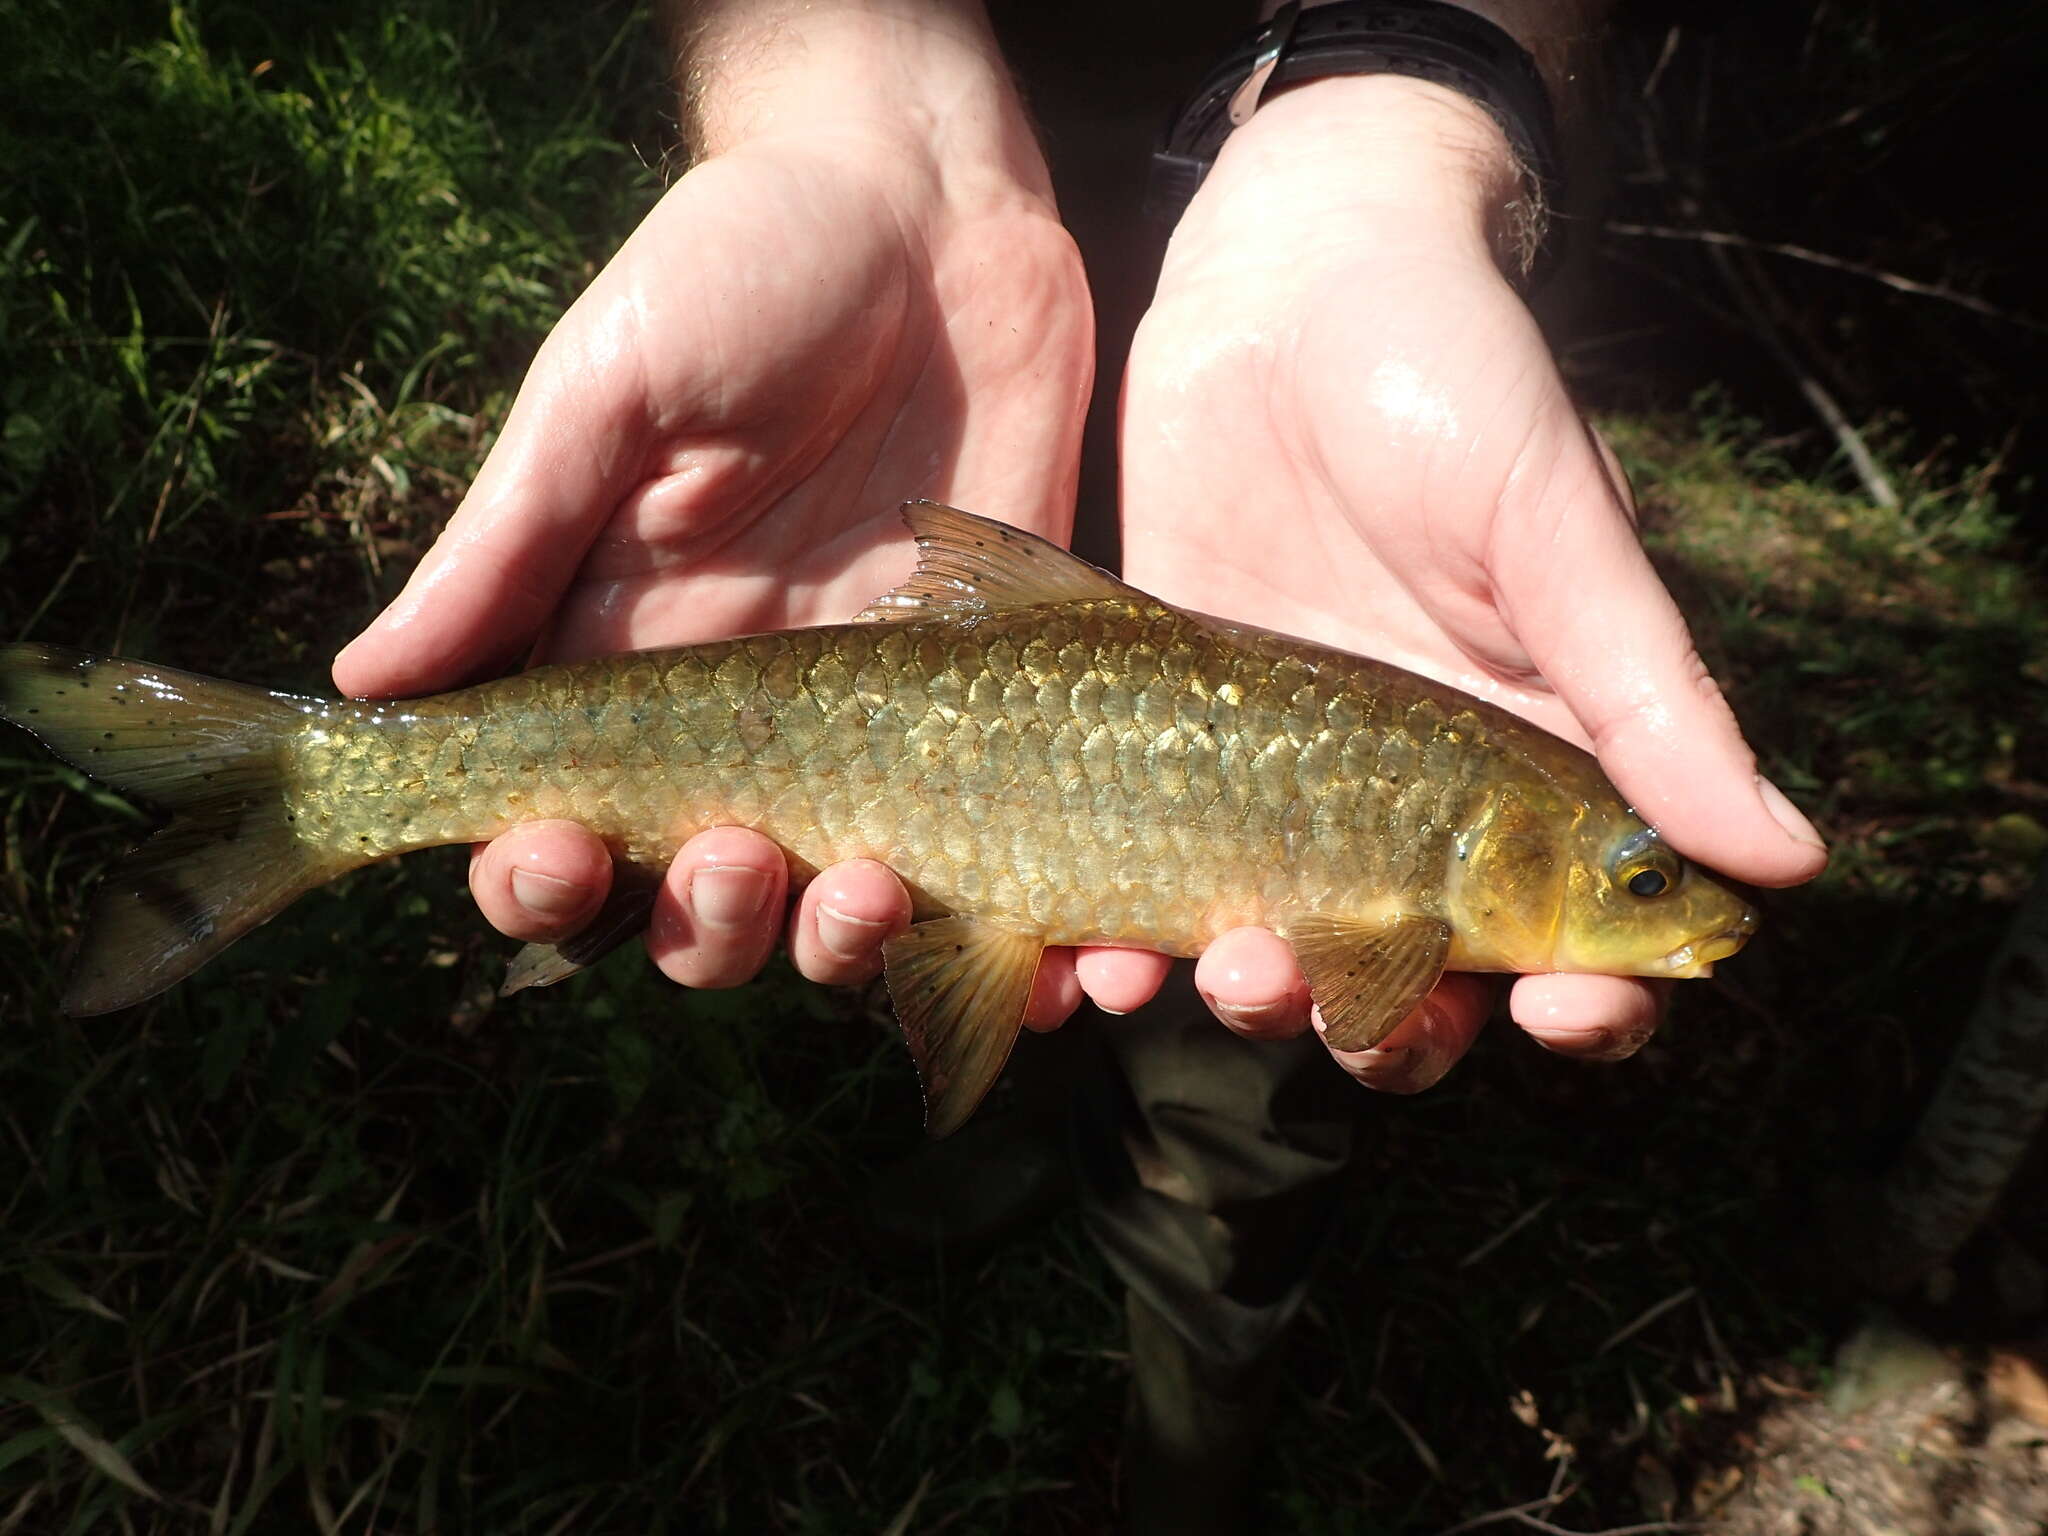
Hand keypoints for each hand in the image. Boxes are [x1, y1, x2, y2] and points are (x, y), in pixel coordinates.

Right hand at [331, 5, 1092, 996]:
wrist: (934, 212)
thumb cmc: (743, 266)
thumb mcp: (607, 392)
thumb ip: (507, 544)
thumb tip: (364, 693)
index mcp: (620, 654)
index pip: (557, 821)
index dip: (538, 876)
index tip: (554, 857)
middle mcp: (737, 719)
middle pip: (688, 901)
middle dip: (696, 923)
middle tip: (735, 860)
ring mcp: (870, 726)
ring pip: (826, 911)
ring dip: (829, 943)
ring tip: (864, 889)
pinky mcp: (987, 709)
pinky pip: (980, 864)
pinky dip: (985, 935)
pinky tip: (1002, 940)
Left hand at [1114, 77, 1826, 1088]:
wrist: (1287, 275)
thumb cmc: (1454, 377)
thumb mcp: (1551, 527)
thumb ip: (1647, 691)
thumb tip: (1788, 857)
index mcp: (1529, 761)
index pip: (1576, 936)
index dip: (1584, 1006)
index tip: (1560, 1017)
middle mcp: (1409, 799)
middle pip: (1417, 982)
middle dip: (1388, 1024)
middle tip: (1348, 1009)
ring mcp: (1280, 779)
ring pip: (1277, 949)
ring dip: (1257, 997)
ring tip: (1224, 972)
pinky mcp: (1167, 736)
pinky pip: (1145, 876)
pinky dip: (1122, 942)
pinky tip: (1088, 957)